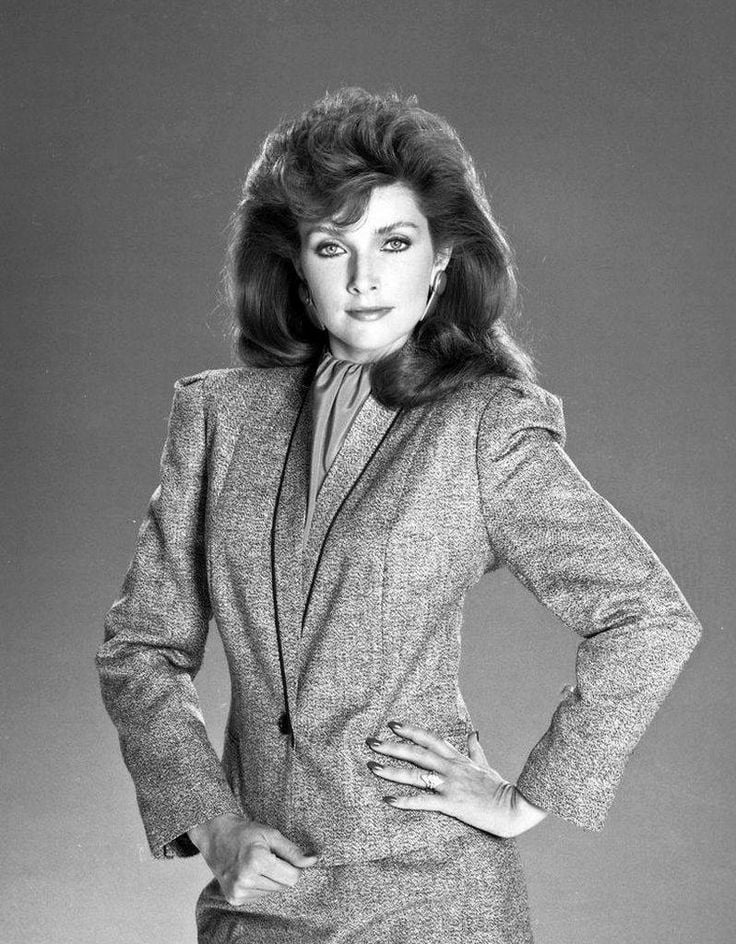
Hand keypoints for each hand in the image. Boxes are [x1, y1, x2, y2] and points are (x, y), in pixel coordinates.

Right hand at [188, 813, 318, 904]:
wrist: (216, 836)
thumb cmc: (245, 832)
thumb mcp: (271, 834)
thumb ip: (293, 851)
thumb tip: (313, 861)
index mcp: (257, 861)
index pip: (292, 878)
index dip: (294, 867)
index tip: (285, 856)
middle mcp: (246, 879)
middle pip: (283, 886)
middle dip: (282, 872)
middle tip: (269, 857)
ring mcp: (238, 891)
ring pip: (272, 893)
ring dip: (271, 880)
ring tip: (257, 863)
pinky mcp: (234, 899)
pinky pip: (259, 897)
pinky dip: (259, 886)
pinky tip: (250, 873)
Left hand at [366, 721, 548, 838]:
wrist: (515, 807)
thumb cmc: (500, 788)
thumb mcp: (485, 765)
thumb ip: (475, 749)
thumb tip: (472, 733)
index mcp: (457, 758)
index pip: (430, 739)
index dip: (410, 731)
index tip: (392, 724)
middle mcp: (450, 768)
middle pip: (416, 753)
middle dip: (392, 746)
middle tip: (370, 742)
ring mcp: (450, 785)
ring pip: (416, 775)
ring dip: (392, 770)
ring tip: (372, 767)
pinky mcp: (451, 804)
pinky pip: (424, 802)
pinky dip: (405, 801)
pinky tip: (388, 800)